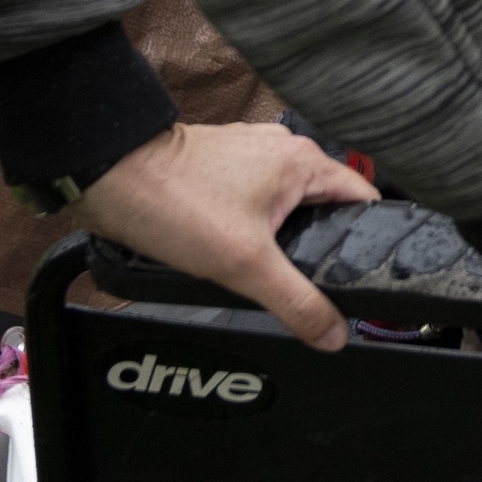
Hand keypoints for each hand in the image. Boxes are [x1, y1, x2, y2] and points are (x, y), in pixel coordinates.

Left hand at [74, 121, 378, 352]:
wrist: (110, 177)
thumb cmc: (174, 204)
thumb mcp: (245, 265)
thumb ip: (297, 302)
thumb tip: (335, 333)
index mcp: (303, 161)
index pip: (362, 198)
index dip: (371, 237)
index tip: (367, 271)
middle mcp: (282, 149)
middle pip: (325, 204)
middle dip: (321, 242)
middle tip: (313, 282)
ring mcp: (251, 153)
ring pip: (288, 202)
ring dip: (284, 234)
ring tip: (272, 268)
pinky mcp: (223, 164)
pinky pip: (257, 197)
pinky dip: (255, 223)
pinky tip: (238, 248)